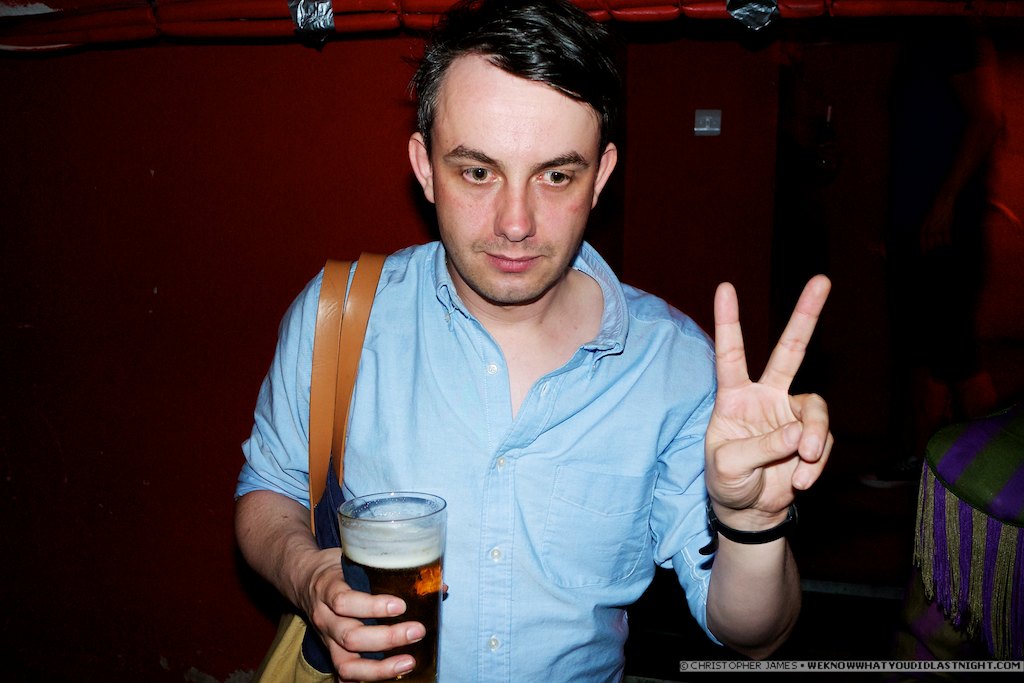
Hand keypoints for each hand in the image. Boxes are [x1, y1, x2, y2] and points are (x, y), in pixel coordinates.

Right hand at [302, 549, 425, 681]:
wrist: (303, 579)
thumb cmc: (337, 567)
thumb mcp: (355, 558)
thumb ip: (388, 568)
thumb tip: (438, 584)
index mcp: (329, 588)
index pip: (344, 601)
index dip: (373, 606)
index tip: (401, 606)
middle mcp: (325, 618)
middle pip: (350, 636)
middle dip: (386, 638)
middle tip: (417, 630)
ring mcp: (327, 640)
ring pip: (346, 664)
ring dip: (379, 667)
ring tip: (409, 662)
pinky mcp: (331, 654)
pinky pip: (345, 675)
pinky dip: (368, 679)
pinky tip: (393, 676)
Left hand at [704, 275, 832, 527]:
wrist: (750, 512)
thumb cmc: (728, 482)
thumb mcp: (730, 466)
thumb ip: (761, 447)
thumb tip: (798, 433)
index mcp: (734, 397)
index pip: (730, 354)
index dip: (729, 322)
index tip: (725, 287)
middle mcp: (765, 397)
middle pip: (790, 350)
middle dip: (806, 315)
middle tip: (822, 280)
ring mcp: (791, 415)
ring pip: (816, 409)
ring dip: (813, 437)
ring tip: (802, 464)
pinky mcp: (811, 437)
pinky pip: (822, 442)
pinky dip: (815, 464)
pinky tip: (799, 482)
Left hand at [920, 196, 954, 251]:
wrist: (943, 201)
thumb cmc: (935, 210)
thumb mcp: (927, 219)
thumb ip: (926, 228)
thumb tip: (927, 238)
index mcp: (924, 225)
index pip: (922, 240)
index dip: (923, 247)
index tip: (924, 254)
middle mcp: (930, 227)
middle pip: (930, 243)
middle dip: (932, 249)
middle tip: (934, 253)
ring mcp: (938, 227)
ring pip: (939, 242)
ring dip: (941, 246)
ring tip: (942, 247)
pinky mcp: (947, 226)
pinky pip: (948, 238)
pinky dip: (949, 242)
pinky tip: (950, 244)